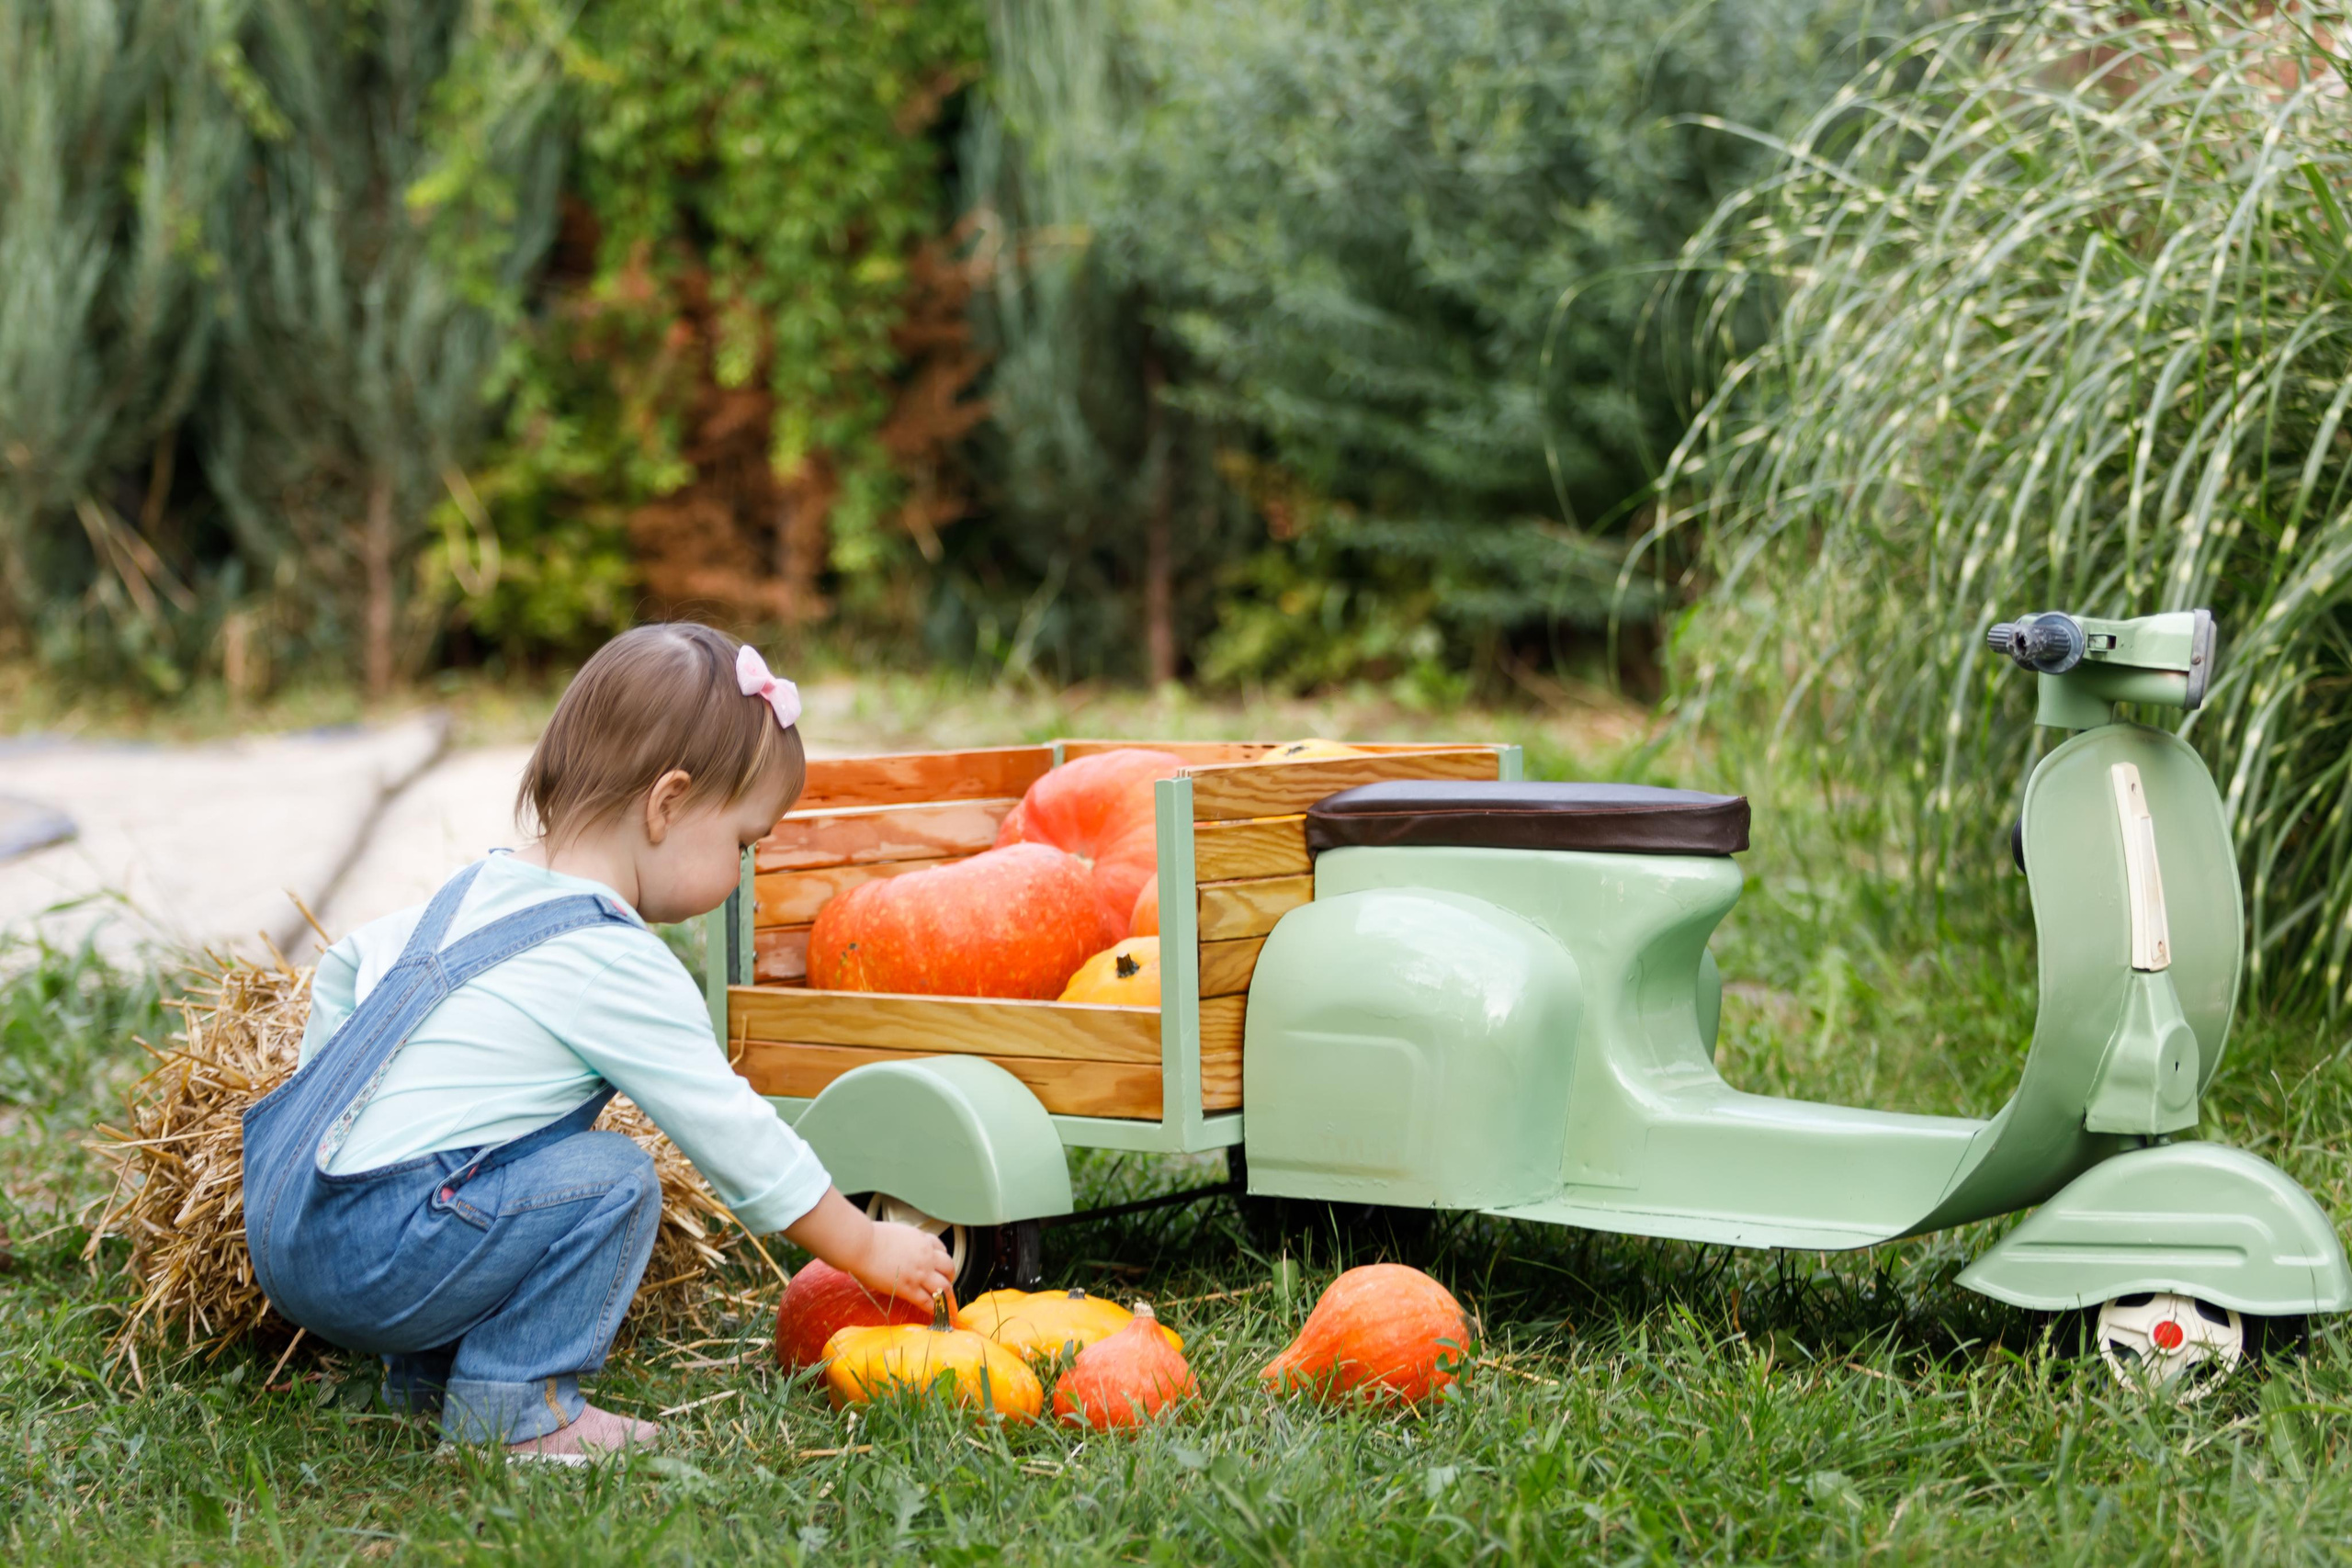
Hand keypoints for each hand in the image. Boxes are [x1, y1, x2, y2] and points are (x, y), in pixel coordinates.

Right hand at [781, 1187, 957, 1310]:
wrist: (860, 1245)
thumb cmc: (869, 1237)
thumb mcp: (894, 1232)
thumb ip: (903, 1241)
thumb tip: (898, 1247)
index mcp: (921, 1239)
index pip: (942, 1248)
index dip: (942, 1259)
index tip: (941, 1266)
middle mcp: (926, 1255)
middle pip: (949, 1267)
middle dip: (949, 1277)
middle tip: (946, 1285)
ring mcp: (919, 1272)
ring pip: (944, 1287)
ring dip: (947, 1296)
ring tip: (947, 1305)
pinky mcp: (909, 1288)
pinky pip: (929, 1302)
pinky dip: (936, 1310)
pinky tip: (937, 1315)